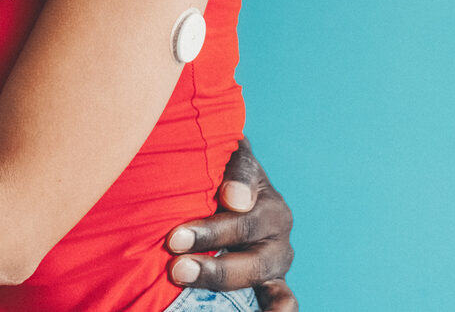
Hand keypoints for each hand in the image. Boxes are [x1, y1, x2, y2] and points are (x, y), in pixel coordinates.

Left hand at [165, 138, 295, 309]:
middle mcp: (276, 223)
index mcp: (262, 188)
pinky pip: (283, 300)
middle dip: (206, 238)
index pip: (242, 186)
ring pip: (255, 269)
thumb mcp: (223, 158)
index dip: (225, 195)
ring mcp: (277, 257)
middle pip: (244, 230)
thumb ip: (230, 167)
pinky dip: (276, 311)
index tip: (196, 217)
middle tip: (172, 243)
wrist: (230, 196)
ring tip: (182, 273)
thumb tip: (234, 198)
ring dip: (218, 273)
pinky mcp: (275, 284)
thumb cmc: (218, 174)